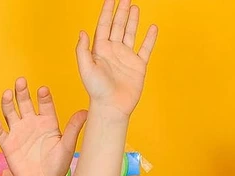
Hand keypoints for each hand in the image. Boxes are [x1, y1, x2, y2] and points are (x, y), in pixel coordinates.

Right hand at [0, 80, 86, 175]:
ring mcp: (18, 133)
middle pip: (24, 103)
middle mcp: (32, 124)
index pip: (44, 103)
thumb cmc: (57, 167)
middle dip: (22, 92)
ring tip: (8, 94)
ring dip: (8, 104)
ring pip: (10, 113)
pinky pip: (0, 135)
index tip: (42, 90)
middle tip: (21, 82)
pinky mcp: (8, 146)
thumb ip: (74, 128)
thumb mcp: (67, 146)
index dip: (43, 96)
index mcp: (47, 121)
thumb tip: (86, 111)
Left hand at [75, 0, 157, 115]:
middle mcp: (113, 52)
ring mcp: (126, 58)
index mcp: (100, 51)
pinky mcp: (138, 66)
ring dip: (132, 20)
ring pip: (130, 33)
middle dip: (121, 11)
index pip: (103, 25)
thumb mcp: (86, 69)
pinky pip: (145, 49)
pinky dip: (150, 38)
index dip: (107, 11)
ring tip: (134, 7)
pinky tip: (152, 28)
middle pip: (118, 26)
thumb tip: (82, 32)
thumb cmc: (97, 92)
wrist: (111, 108)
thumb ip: (82, 50)